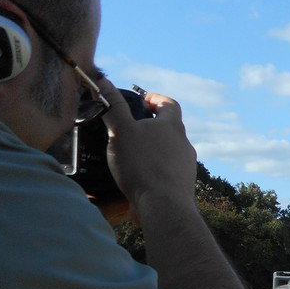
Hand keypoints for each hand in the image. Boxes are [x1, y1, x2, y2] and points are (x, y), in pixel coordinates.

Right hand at [100, 79, 196, 221]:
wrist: (164, 207)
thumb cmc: (142, 165)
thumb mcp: (121, 130)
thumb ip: (112, 106)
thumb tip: (103, 82)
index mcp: (173, 126)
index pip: (169, 104)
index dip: (155, 99)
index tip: (142, 100)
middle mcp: (184, 144)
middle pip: (170, 128)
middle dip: (151, 125)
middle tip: (131, 127)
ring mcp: (186, 166)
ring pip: (170, 151)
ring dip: (153, 148)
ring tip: (132, 152)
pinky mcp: (182, 185)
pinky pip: (168, 171)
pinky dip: (155, 168)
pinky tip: (140, 175)